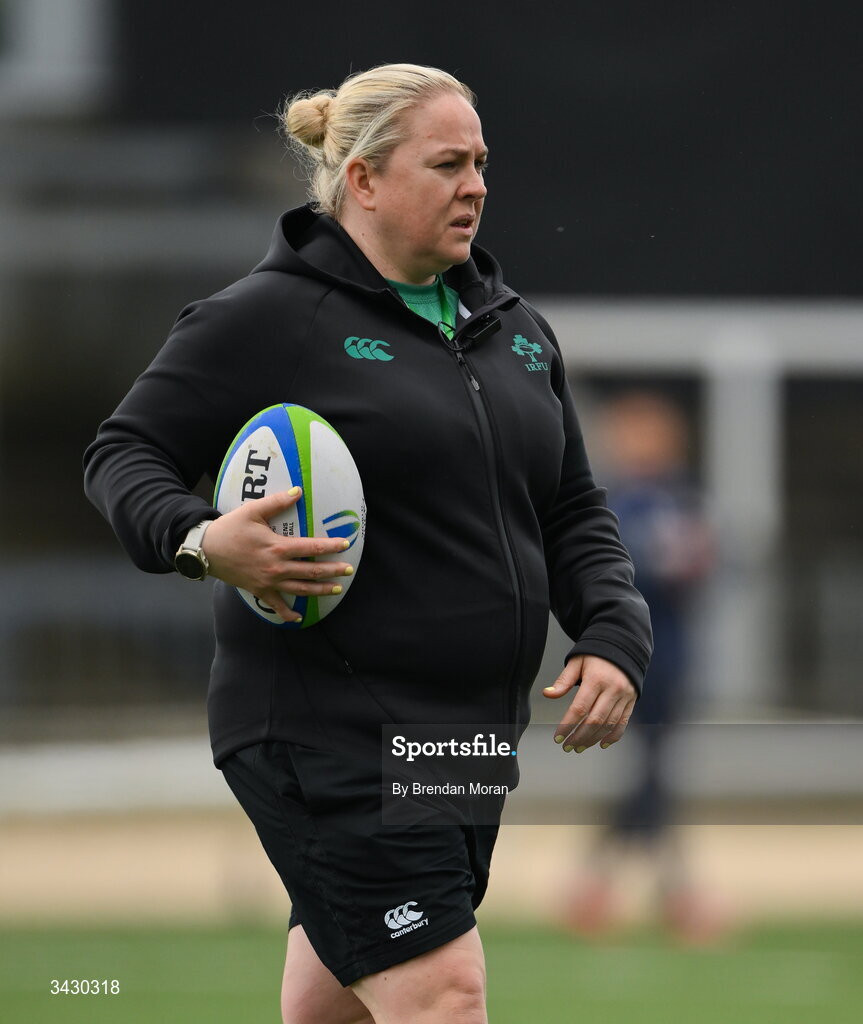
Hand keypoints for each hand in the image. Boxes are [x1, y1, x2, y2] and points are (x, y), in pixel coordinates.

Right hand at [202, 488, 353, 622]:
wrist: (206, 550)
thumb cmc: (230, 529)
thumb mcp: (252, 511)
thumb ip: (276, 502)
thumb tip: (297, 491)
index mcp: (277, 547)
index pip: (311, 548)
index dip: (330, 547)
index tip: (345, 544)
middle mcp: (276, 568)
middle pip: (311, 572)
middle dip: (332, 571)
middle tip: (349, 570)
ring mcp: (268, 582)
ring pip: (300, 590)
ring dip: (320, 590)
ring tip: (336, 589)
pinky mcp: (259, 591)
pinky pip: (276, 606)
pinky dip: (287, 614)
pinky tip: (299, 617)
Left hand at [542, 655, 636, 751]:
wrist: (623, 645)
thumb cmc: (596, 653)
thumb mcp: (577, 662)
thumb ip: (563, 680)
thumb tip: (548, 694)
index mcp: (596, 679)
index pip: (580, 708)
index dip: (568, 725)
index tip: (558, 737)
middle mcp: (613, 689)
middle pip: (595, 720)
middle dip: (579, 736)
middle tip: (567, 746)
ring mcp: (624, 696)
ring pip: (608, 724)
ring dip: (593, 739)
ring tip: (580, 747)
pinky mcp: (632, 700)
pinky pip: (623, 722)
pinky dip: (613, 736)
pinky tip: (601, 744)